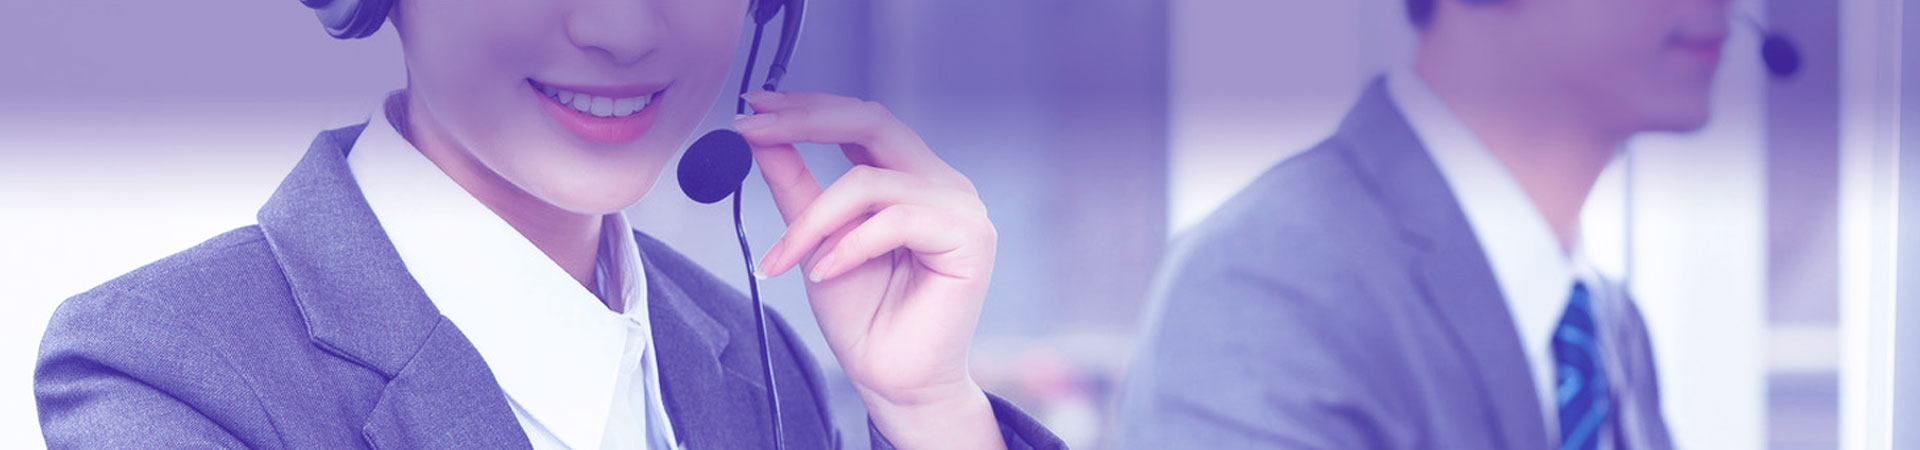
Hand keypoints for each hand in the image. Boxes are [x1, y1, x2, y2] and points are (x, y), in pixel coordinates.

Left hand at [738, 91, 1005, 449]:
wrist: (894, 380)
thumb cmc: (865, 317)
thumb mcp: (815, 239)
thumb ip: (796, 186)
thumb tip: (760, 136)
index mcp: (911, 178)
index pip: (862, 122)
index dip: (808, 108)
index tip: (754, 109)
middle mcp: (941, 184)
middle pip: (874, 123)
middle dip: (806, 121)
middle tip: (754, 131)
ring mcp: (960, 208)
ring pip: (871, 181)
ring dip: (814, 218)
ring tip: (786, 258)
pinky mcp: (969, 238)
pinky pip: (895, 220)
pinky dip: (850, 245)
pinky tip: (826, 272)